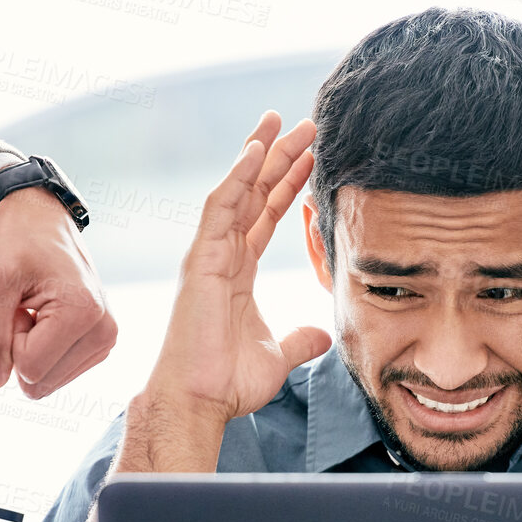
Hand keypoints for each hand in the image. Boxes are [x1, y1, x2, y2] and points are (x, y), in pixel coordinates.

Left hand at [0, 186, 117, 398]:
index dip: (9, 338)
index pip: (29, 367)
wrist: (42, 221)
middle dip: (20, 347)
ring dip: (30, 348)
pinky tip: (45, 316)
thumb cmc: (19, 242)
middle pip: (40, 379)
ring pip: (48, 380)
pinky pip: (57, 372)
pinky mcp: (101, 344)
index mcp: (84, 313)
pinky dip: (42, 349)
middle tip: (25, 307)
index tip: (17, 302)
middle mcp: (105, 331)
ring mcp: (106, 339)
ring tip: (35, 308)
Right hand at [136, 112, 327, 443]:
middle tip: (304, 124)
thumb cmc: (227, 382)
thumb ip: (299, 339)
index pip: (266, 216)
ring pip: (237, 190)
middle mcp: (223, 256)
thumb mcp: (278, 356)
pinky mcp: (201, 259)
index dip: (288, 185)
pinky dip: (238, 176)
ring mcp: (210, 254)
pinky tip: (256, 149)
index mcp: (238, 272)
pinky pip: (220, 207)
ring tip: (281, 120)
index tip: (312, 157)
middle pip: (254, 194)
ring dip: (260, 154)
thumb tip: (322, 333)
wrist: (199, 402)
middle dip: (278, 156)